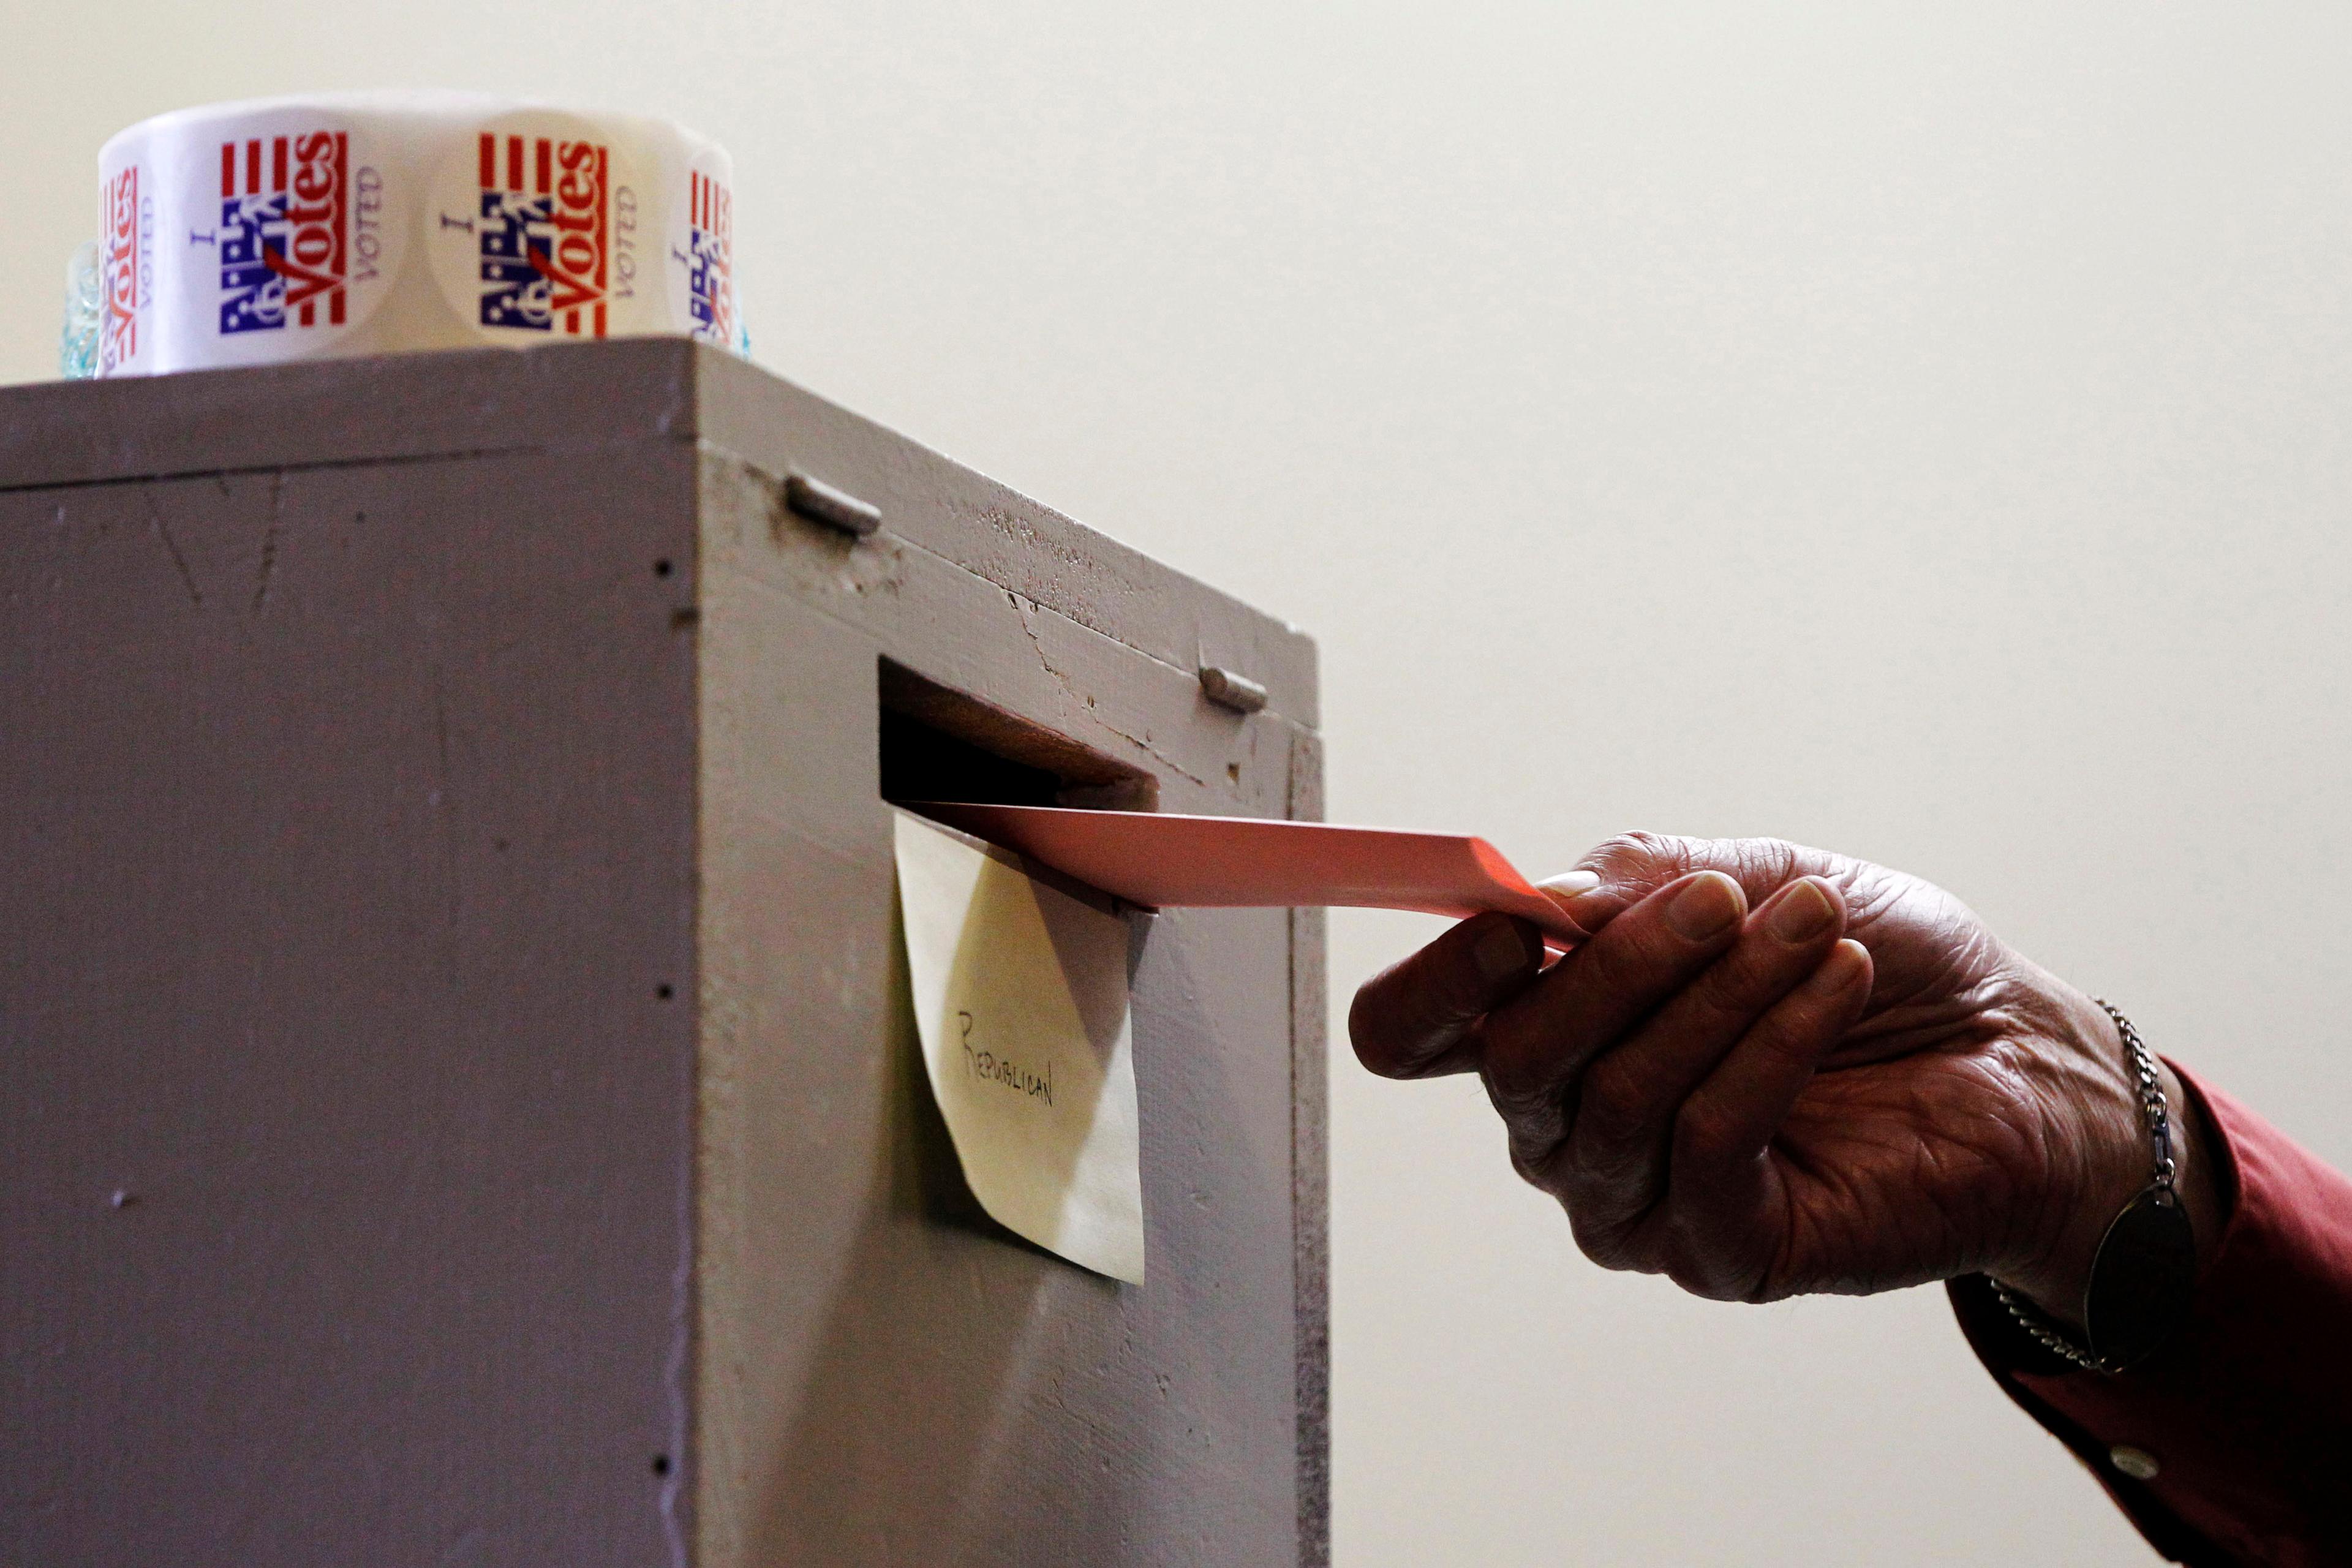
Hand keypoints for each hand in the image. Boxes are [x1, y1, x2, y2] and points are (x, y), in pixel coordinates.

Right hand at [1348, 833, 2220, 1311]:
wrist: (2013, 1050)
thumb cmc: (1861, 958)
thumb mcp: (1751, 876)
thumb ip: (1637, 882)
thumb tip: (1540, 900)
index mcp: (1545, 1029)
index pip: (1411, 1031)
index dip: (1436, 980)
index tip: (1516, 919)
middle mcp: (1564, 1128)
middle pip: (1515, 1059)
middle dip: (1620, 964)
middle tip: (1725, 899)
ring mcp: (1632, 1203)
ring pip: (1618, 1097)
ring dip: (1721, 996)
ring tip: (1816, 930)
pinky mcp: (1717, 1252)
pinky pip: (1707, 1145)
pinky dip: (1772, 1049)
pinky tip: (1836, 987)